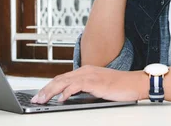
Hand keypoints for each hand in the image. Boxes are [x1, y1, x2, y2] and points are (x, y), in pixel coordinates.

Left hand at [31, 65, 146, 103]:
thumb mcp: (98, 87)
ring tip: (42, 99)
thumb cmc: (119, 86)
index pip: (62, 78)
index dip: (49, 87)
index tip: (40, 95)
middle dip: (45, 89)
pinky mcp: (95, 82)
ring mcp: (89, 75)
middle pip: (60, 79)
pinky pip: (76, 86)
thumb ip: (85, 89)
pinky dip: (66, 92)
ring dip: (51, 91)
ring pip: (64, 82)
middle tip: (36, 99)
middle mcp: (85, 70)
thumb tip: (70, 97)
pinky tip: (60, 98)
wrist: (134, 83)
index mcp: (85, 71)